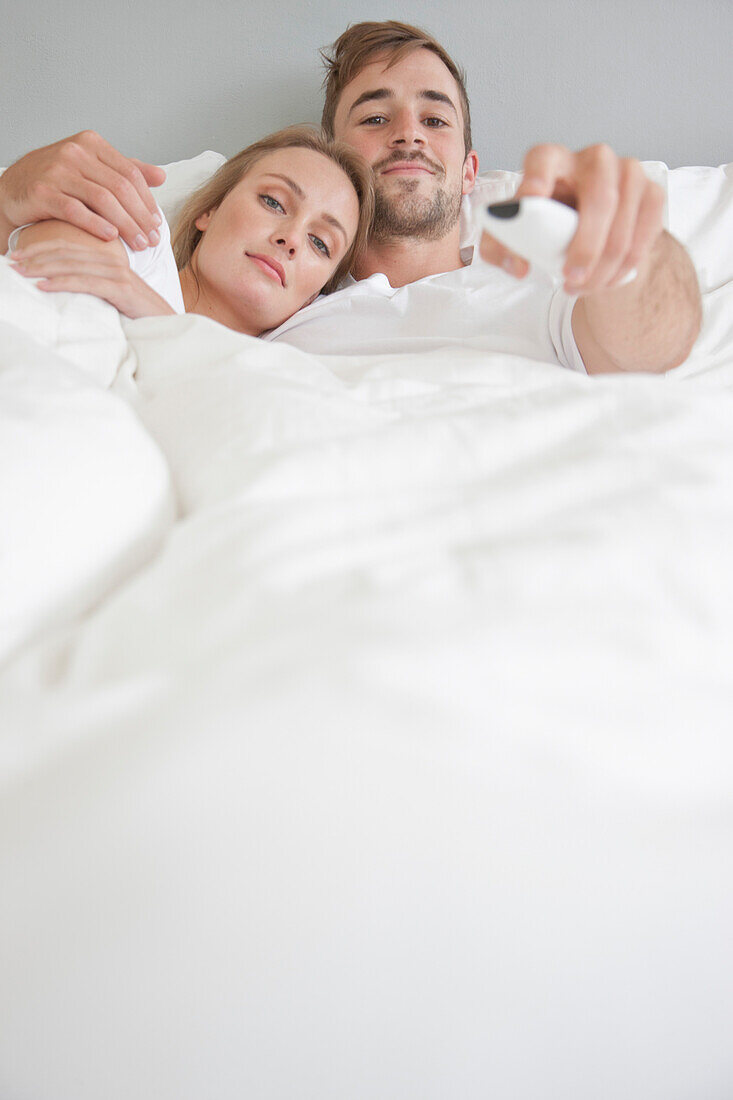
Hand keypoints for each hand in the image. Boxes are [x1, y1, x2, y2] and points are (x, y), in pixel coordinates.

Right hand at [0, 131, 165, 250]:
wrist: (14, 188)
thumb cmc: (58, 181)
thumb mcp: (92, 169)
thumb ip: (125, 171)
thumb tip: (161, 176)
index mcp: (91, 143)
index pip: (130, 173)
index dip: (147, 201)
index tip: (157, 223)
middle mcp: (75, 152)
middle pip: (120, 188)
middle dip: (140, 217)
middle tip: (153, 239)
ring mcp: (57, 170)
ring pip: (102, 200)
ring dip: (125, 225)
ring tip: (139, 244)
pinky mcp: (43, 191)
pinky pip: (76, 210)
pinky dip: (96, 225)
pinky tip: (111, 238)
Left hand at [10, 239, 176, 318]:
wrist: (168, 324)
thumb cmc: (140, 312)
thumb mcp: (114, 291)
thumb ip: (96, 280)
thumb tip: (69, 281)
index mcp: (110, 255)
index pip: (70, 243)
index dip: (42, 245)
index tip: (19, 251)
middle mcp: (113, 258)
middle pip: (67, 250)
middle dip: (35, 254)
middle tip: (12, 260)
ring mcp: (116, 272)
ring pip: (72, 264)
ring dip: (42, 267)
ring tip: (20, 271)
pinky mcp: (119, 289)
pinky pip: (84, 282)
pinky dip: (60, 282)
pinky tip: (42, 285)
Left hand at [479, 143, 664, 294]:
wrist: (594, 230)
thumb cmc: (549, 225)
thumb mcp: (518, 234)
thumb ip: (501, 247)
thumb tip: (515, 265)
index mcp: (552, 159)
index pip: (543, 158)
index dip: (537, 178)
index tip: (532, 199)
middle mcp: (594, 158)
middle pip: (598, 198)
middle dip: (586, 245)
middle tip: (570, 278)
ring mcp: (628, 171)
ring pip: (623, 222)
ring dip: (604, 265)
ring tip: (583, 287)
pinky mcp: (652, 192)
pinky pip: (646, 232)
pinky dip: (627, 263)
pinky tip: (608, 279)